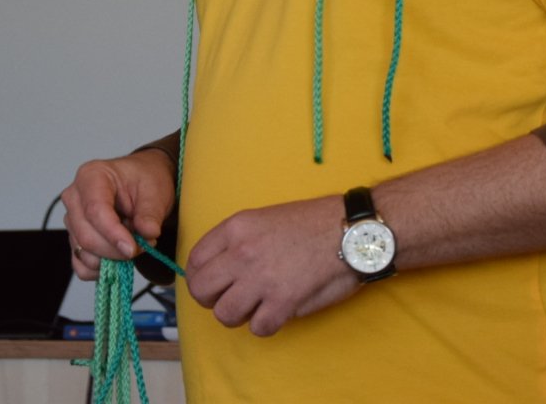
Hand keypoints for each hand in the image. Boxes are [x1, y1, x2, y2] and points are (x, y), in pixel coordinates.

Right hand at [61, 148, 174, 279]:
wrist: (142, 184)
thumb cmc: (145, 180)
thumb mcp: (155, 190)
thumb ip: (150, 213)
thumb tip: (148, 233)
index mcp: (91, 176)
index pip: (94, 210)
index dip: (113, 234)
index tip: (132, 248)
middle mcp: (75, 198)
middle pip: (86, 236)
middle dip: (116, 250)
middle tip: (144, 245)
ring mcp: (72, 220)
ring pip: (84, 253)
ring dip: (112, 258)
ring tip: (134, 242)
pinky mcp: (75, 239)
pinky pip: (81, 265)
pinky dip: (102, 269)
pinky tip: (119, 257)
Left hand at [185, 194, 358, 336]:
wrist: (351, 229)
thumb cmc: (313, 222)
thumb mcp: (265, 218)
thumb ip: (238, 241)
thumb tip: (219, 271)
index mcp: (236, 228)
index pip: (194, 261)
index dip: (201, 277)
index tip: (215, 283)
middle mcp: (242, 252)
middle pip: (201, 290)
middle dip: (212, 300)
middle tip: (232, 298)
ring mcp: (261, 278)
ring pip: (224, 314)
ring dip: (239, 315)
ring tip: (257, 306)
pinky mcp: (283, 301)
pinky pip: (257, 328)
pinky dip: (266, 325)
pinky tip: (278, 312)